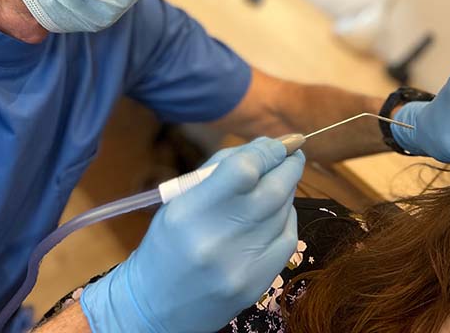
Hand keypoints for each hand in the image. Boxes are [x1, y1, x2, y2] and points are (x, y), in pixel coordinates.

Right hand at [80, 138, 303, 332]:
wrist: (157, 306)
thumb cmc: (167, 243)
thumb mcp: (179, 200)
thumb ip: (220, 170)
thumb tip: (266, 146)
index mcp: (189, 212)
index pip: (243, 170)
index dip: (268, 151)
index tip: (279, 143)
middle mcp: (216, 240)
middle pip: (272, 191)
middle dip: (289, 166)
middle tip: (292, 155)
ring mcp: (240, 266)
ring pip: (283, 213)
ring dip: (287, 191)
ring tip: (278, 182)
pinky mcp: (257, 284)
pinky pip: (288, 240)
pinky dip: (287, 218)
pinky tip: (277, 213)